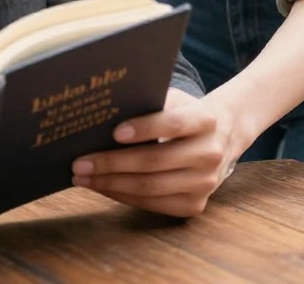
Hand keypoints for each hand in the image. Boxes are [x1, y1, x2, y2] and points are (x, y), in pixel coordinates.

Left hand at [70, 89, 238, 217]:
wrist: (224, 135)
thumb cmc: (186, 112)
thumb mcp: (176, 100)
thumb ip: (150, 104)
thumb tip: (102, 114)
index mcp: (205, 119)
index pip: (172, 123)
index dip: (143, 128)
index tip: (114, 131)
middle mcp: (210, 153)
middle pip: (155, 161)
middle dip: (111, 163)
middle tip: (80, 162)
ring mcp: (205, 183)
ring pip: (150, 187)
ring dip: (111, 184)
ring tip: (82, 177)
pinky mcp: (196, 205)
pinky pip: (154, 204)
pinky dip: (124, 196)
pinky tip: (103, 187)